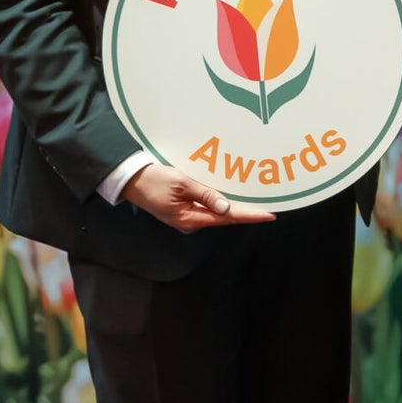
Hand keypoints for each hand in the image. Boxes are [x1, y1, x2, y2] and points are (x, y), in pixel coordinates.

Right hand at [121, 163, 275, 231]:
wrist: (131, 180)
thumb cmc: (154, 180)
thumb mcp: (182, 184)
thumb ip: (205, 195)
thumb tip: (226, 208)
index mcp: (188, 218)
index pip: (227, 218)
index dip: (249, 216)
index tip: (268, 215)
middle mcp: (190, 222)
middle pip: (225, 218)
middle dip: (246, 213)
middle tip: (269, 208)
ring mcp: (187, 217)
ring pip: (217, 214)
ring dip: (235, 208)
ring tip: (257, 203)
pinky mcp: (184, 211)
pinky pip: (208, 209)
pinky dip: (222, 204)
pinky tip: (233, 199)